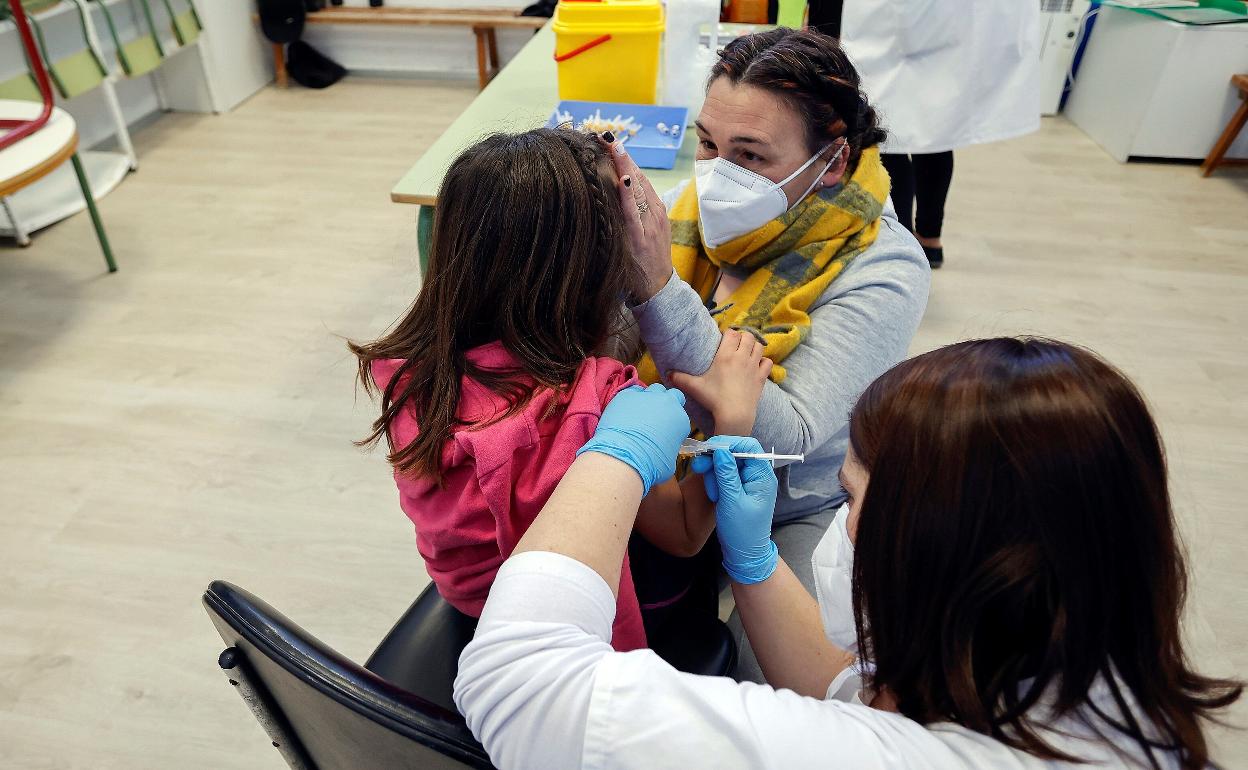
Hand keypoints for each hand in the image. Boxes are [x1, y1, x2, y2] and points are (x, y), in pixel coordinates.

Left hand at [577, 383, 688, 495]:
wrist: (624, 457)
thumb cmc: (651, 465)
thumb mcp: (670, 460)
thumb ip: (669, 446)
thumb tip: (662, 447)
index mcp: (680, 419)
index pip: (681, 415)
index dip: (673, 422)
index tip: (665, 431)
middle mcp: (666, 403)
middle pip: (671, 395)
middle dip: (666, 403)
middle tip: (656, 417)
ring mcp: (646, 396)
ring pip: (652, 390)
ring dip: (649, 399)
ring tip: (639, 413)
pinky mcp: (626, 395)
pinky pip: (632, 393)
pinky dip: (630, 400)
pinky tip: (624, 412)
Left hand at [597, 133, 672, 300]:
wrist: (657, 288)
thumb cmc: (645, 260)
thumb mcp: (643, 230)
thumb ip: (632, 211)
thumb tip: (613, 193)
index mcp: (654, 207)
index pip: (638, 175)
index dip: (624, 156)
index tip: (608, 139)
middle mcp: (654, 211)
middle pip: (638, 176)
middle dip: (621, 154)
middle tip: (605, 132)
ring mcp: (649, 223)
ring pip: (637, 188)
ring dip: (625, 165)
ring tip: (613, 144)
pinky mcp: (641, 237)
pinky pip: (634, 212)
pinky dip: (628, 194)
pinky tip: (622, 178)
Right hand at [668, 329, 771, 434]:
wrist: (734, 414)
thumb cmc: (714, 399)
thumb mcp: (695, 387)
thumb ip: (680, 379)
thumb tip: (667, 374)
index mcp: (725, 355)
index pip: (731, 333)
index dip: (729, 334)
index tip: (724, 340)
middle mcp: (741, 357)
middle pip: (747, 336)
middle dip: (742, 338)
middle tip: (736, 346)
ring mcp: (753, 366)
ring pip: (759, 346)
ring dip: (754, 347)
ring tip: (747, 353)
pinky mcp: (761, 377)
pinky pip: (768, 362)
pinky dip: (764, 361)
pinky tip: (757, 366)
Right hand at [691, 436, 778, 583]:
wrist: (745, 554)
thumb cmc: (742, 531)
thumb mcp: (732, 501)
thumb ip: (727, 474)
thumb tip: (721, 451)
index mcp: (762, 476)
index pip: (748, 446)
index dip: (728, 443)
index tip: (709, 449)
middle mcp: (757, 475)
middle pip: (734, 453)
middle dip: (715, 460)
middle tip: (698, 468)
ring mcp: (747, 482)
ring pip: (725, 464)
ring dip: (714, 474)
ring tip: (713, 494)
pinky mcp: (737, 489)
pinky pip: (724, 476)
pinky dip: (715, 482)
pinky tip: (714, 496)